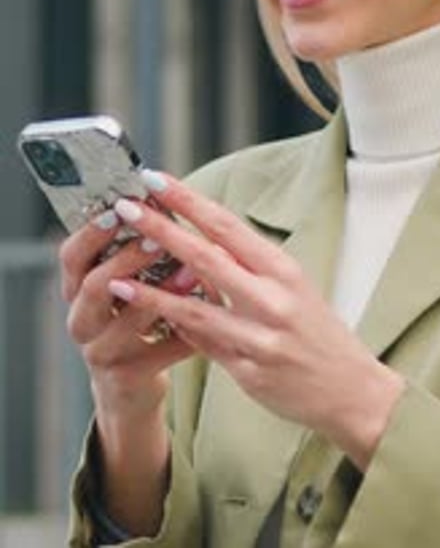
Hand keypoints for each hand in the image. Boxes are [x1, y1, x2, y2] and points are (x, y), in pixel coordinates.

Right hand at [59, 212, 200, 413]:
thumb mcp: (122, 290)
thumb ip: (134, 255)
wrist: (128, 391)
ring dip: (163, 293)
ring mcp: (100, 353)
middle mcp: (81, 321)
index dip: (92, 232)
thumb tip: (167, 203)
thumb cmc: (131, 325)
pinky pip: (161, 350)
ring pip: (129, 319)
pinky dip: (188, 330)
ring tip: (192, 272)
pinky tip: (212, 314)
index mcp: (76, 292)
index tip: (120, 208)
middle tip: (158, 240)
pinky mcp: (127, 378)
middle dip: (127, 259)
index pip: (71, 256)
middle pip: (93, 286)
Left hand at [108, 170, 404, 470]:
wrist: (352, 389)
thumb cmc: (317, 329)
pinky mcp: (249, 372)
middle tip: (125, 208)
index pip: (227, 225)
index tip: (157, 180)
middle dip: (161, 230)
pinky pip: (203, 346)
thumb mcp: (291, 286)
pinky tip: (147, 320)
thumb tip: (200, 239)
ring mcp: (260, 337)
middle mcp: (272, 299)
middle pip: (206, 257)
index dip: (189, 200)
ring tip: (114, 278)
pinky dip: (175, 330)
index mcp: (282, 268)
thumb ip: (246, 266)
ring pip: (196, 309)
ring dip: (151, 293)